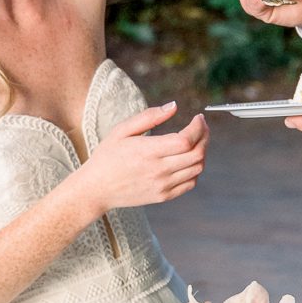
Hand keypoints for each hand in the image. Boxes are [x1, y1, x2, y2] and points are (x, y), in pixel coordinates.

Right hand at [78, 102, 208, 214]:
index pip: (186, 140)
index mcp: (148, 151)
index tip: (198, 118)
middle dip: (205, 137)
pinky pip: (190, 183)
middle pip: (197, 154)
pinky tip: (187, 159)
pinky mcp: (164, 196)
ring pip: (197, 169)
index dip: (198, 127)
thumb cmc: (107, 156)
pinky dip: (194, 169)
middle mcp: (158, 170)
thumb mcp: (122, 130)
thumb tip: (174, 106)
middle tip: (201, 127)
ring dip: (201, 152)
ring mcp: (163, 185)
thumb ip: (149, 116)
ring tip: (195, 142)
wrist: (96, 189)